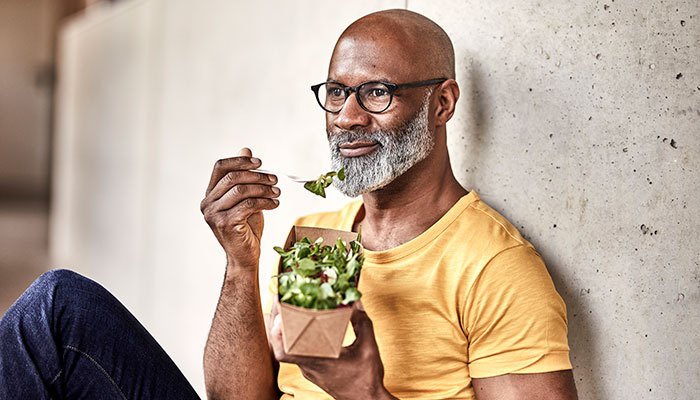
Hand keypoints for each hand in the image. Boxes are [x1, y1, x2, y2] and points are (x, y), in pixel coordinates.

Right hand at [200, 148, 279, 269]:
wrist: (244, 256)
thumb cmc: (246, 228)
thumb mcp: (245, 198)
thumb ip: (244, 176)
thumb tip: (245, 149)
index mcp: (210, 194)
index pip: (220, 167)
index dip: (240, 161)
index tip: (259, 162)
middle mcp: (207, 203)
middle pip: (232, 177)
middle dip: (257, 176)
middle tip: (274, 180)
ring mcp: (214, 214)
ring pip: (241, 190)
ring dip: (263, 189)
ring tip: (277, 192)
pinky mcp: (225, 223)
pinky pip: (248, 204)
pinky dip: (265, 202)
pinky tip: (275, 203)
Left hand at [269, 299, 396, 399]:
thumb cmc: (366, 378)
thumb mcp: (368, 347)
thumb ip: (362, 323)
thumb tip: (356, 303)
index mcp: (319, 361)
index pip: (285, 351)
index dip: (277, 332)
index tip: (279, 312)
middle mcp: (309, 367)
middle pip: (282, 345)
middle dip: (278, 322)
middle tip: (281, 301)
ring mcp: (309, 369)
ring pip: (289, 348)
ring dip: (286, 329)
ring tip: (289, 308)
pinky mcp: (313, 370)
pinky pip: (298, 352)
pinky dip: (296, 337)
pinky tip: (303, 324)